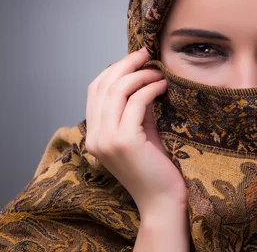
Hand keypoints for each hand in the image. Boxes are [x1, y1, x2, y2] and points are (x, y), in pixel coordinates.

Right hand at [85, 47, 187, 215]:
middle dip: (126, 65)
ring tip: (157, 71)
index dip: (113, 70)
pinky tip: (163, 86)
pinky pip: (136, 102)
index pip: (94, 90)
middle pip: (104, 85)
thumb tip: (143, 76)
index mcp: (93, 135)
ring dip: (139, 74)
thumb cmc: (155, 168)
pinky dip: (149, 88)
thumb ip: (136, 107)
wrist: (162, 202)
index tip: (135, 60)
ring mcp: (107, 140)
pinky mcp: (124, 141)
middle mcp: (95, 137)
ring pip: (117, 90)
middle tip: (146, 55)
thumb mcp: (141, 131)